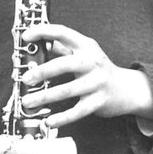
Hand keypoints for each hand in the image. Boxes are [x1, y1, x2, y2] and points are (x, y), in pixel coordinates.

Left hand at [20, 23, 152, 128]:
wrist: (126, 89)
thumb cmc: (97, 70)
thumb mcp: (84, 53)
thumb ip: (63, 48)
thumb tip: (40, 43)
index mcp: (86, 46)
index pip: (64, 33)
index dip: (44, 32)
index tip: (26, 36)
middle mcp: (92, 62)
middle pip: (65, 64)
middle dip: (42, 71)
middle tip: (25, 78)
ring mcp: (97, 82)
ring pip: (68, 90)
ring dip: (45, 97)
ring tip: (27, 102)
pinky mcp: (99, 101)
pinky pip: (78, 111)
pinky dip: (62, 118)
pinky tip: (49, 121)